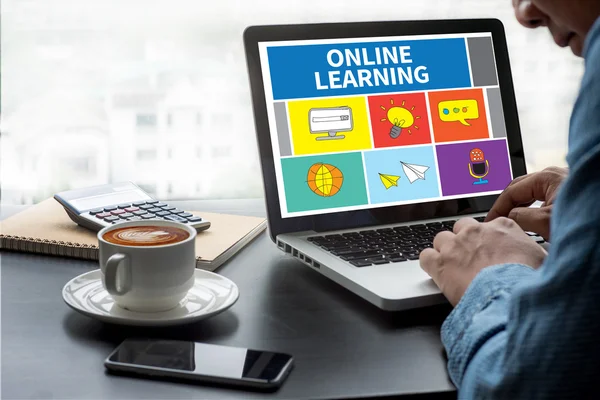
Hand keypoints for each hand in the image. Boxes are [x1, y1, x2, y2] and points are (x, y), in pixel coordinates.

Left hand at [420, 217, 546, 305]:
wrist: (508, 296)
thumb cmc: (529, 281)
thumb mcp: (542, 261)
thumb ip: (533, 253)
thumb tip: (538, 260)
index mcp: (502, 227)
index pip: (489, 226)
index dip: (486, 240)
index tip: (488, 250)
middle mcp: (476, 231)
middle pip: (462, 228)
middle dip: (463, 241)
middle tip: (469, 259)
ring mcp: (455, 245)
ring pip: (441, 239)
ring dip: (445, 252)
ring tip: (452, 268)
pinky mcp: (439, 263)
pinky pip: (425, 256)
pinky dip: (429, 264)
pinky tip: (435, 273)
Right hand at [485, 167, 567, 240]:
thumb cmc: (587, 220)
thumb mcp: (545, 221)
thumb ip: (520, 217)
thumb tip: (508, 217)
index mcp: (546, 177)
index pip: (511, 191)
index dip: (498, 208)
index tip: (490, 222)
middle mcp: (554, 177)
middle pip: (520, 190)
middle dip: (506, 206)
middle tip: (497, 221)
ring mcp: (562, 185)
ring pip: (531, 195)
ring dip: (519, 208)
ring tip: (511, 222)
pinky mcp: (569, 195)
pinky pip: (543, 200)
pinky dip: (533, 210)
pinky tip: (532, 221)